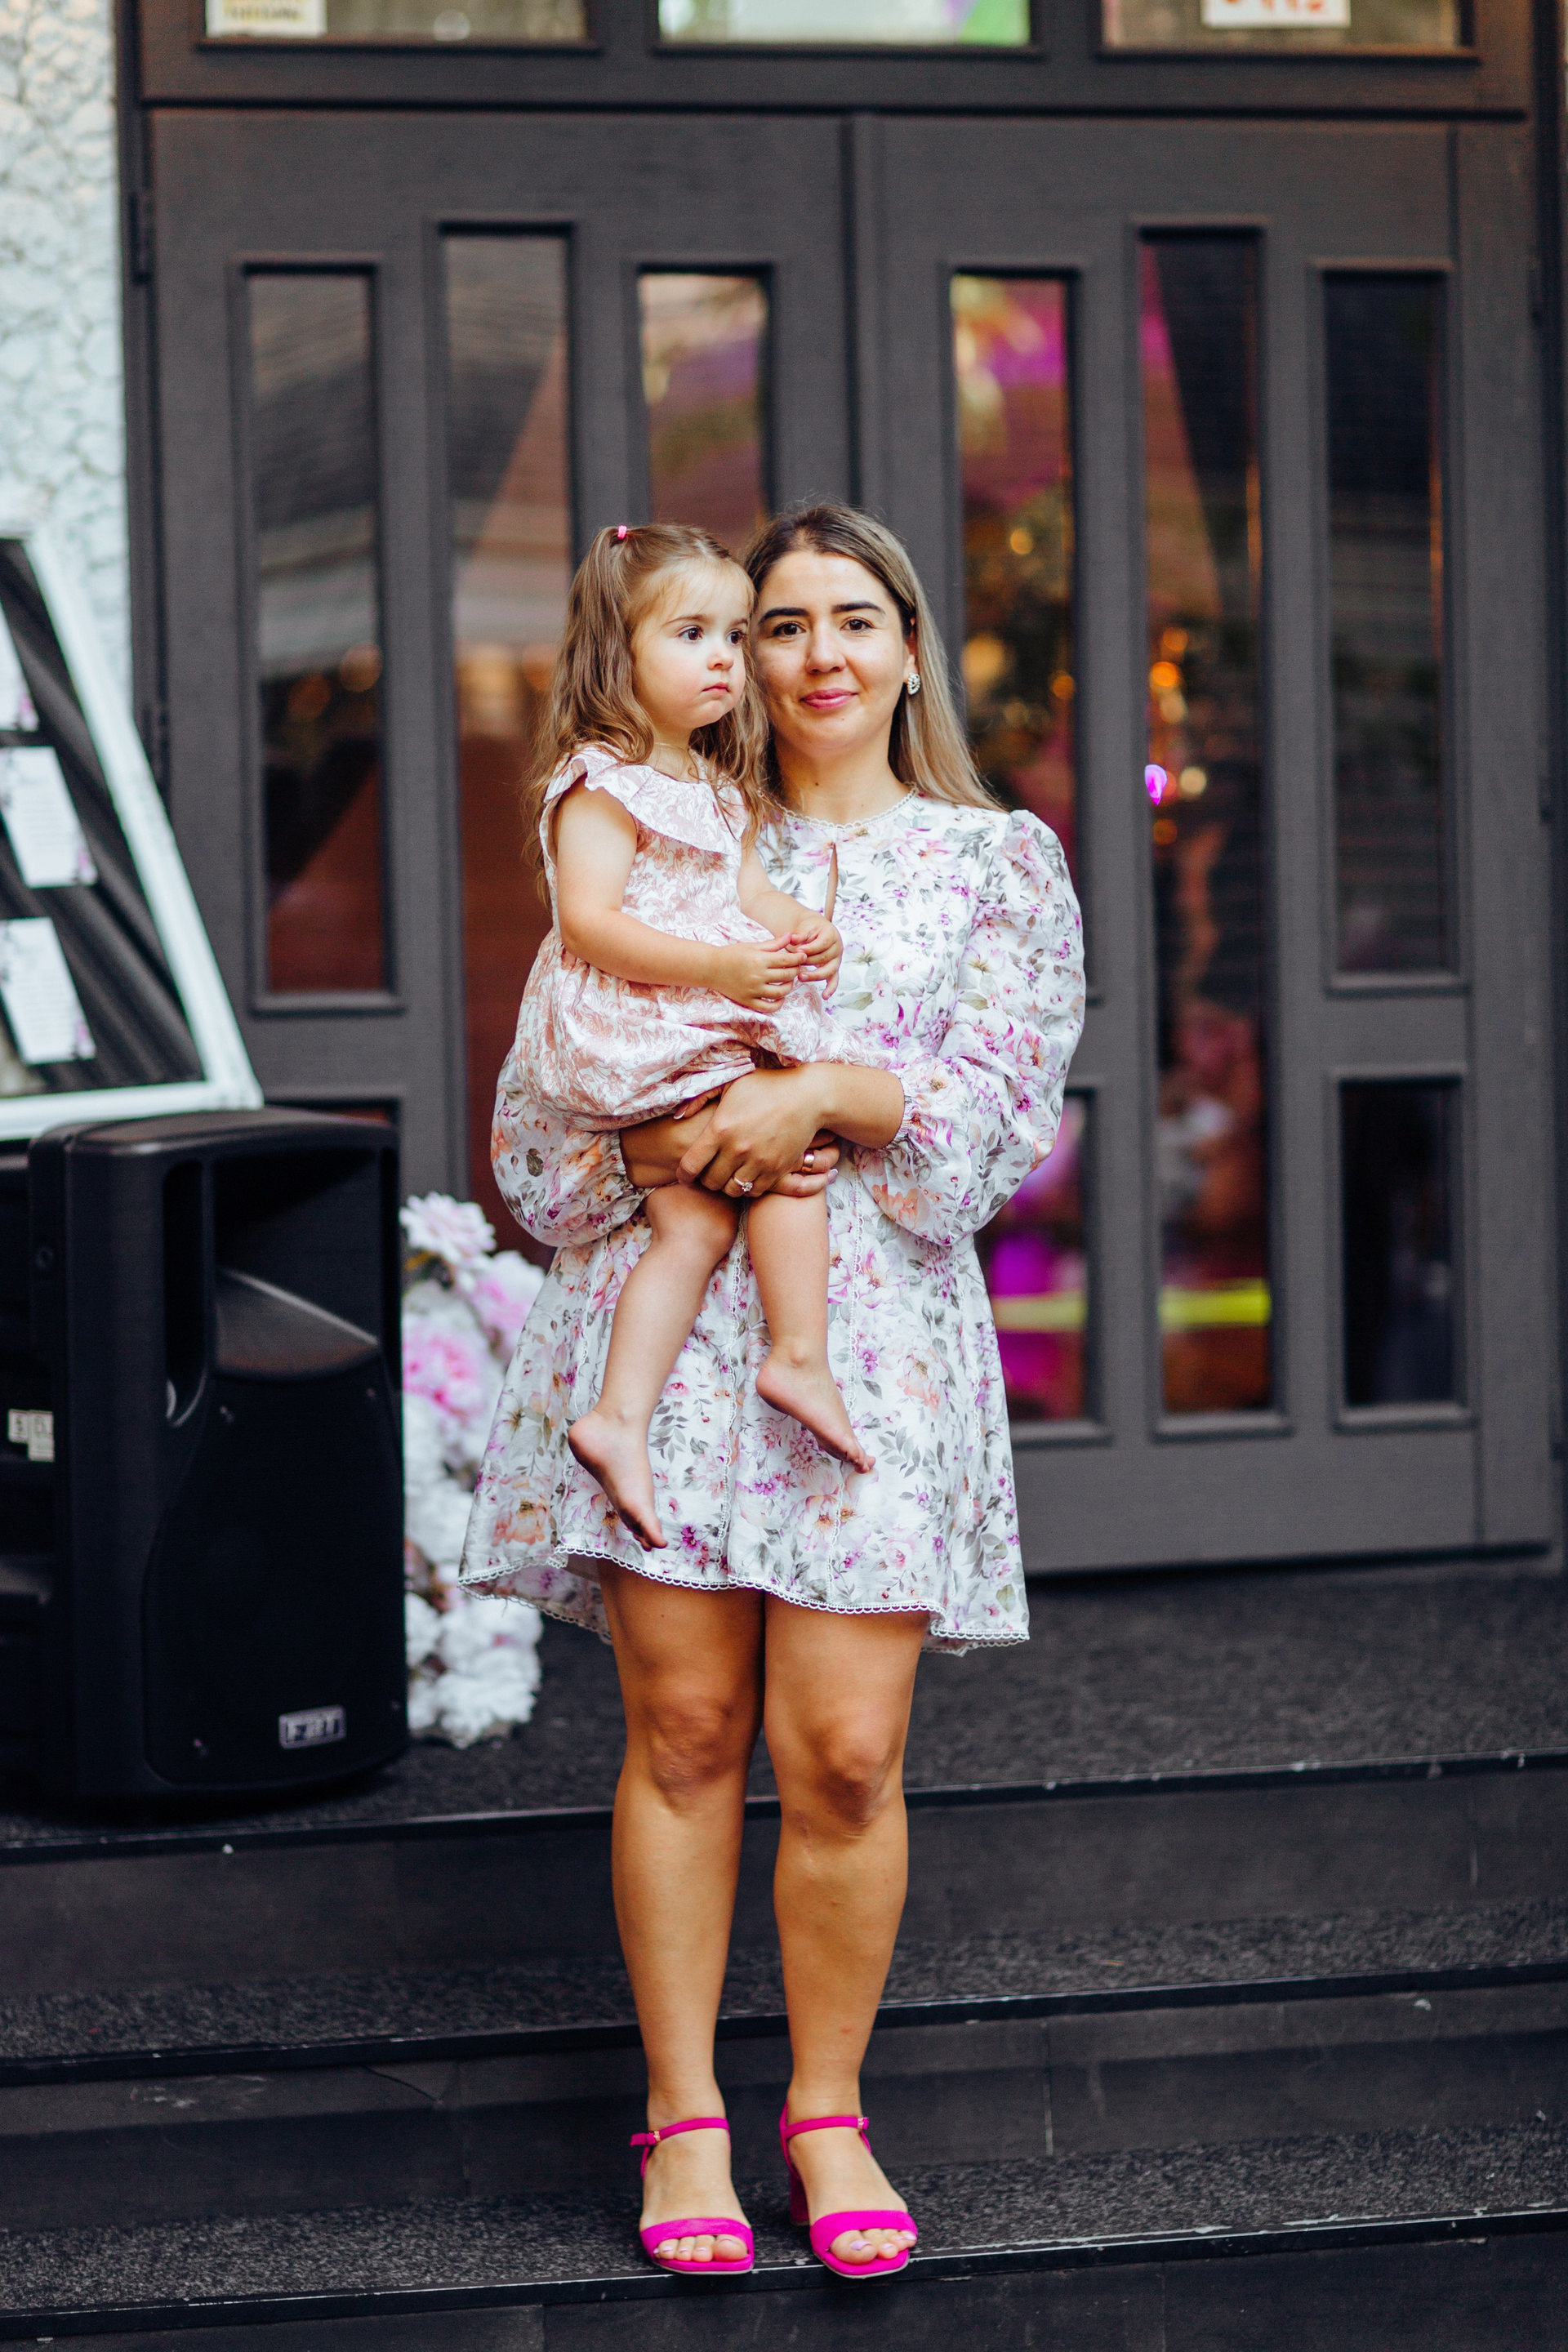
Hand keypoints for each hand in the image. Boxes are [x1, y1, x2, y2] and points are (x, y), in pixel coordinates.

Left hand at [677, 1067, 830, 1197]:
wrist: (808, 1097)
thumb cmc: (766, 1086)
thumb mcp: (731, 1083)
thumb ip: (701, 1097)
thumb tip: (679, 1116)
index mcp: (720, 1129)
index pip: (690, 1165)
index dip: (683, 1174)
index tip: (685, 1174)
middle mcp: (737, 1149)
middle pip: (710, 1182)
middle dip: (705, 1179)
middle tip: (708, 1172)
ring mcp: (758, 1162)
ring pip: (732, 1189)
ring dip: (727, 1185)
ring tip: (728, 1174)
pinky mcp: (777, 1170)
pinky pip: (755, 1191)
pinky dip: (748, 1186)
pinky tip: (748, 1174)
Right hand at [707, 938, 807, 1011]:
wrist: (711, 968)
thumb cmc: (732, 954)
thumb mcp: (752, 946)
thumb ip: (773, 943)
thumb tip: (790, 936)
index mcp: (759, 960)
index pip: (787, 960)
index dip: (798, 959)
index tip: (803, 957)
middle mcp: (757, 976)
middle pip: (786, 976)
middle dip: (796, 971)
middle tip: (797, 968)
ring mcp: (753, 990)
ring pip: (780, 992)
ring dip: (789, 987)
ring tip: (789, 981)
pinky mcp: (748, 1001)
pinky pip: (768, 1007)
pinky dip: (778, 1004)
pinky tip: (780, 997)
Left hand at [783, 913, 841, 992]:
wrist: (815, 931)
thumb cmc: (809, 929)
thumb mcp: (804, 928)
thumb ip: (799, 934)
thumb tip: (792, 939)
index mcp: (831, 934)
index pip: (823, 943)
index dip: (810, 948)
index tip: (797, 951)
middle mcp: (837, 948)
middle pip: (824, 958)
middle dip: (809, 962)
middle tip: (794, 965)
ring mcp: (836, 960)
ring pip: (829, 970)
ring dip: (815, 975)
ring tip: (800, 977)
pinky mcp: (834, 968)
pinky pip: (834, 980)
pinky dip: (830, 988)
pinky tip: (825, 996)